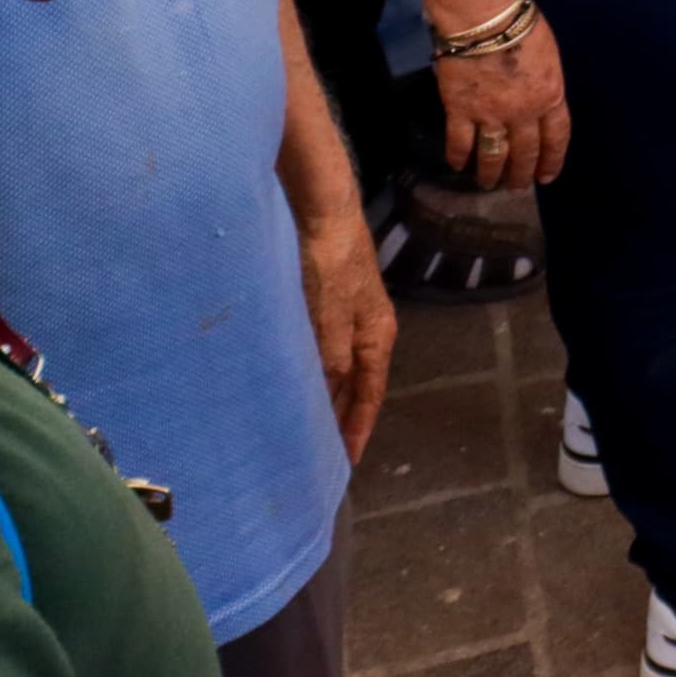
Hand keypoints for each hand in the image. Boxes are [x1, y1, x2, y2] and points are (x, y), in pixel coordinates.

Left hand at [296, 199, 396, 461]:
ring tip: (309, 426)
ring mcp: (351, 316)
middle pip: (359, 385)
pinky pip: (326, 352)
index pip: (371, 394)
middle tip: (324, 453)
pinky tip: (298, 380)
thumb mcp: (329, 319)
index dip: (359, 428)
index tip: (347, 461)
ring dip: (328, 396)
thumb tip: (329, 394)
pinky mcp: (332, 304)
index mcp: (377, 337)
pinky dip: (316, 373)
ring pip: (341, 369)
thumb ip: (331, 360)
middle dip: (344, 417)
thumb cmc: (330, 268)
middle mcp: (369, 330)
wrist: (325, 215)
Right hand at [434, 15, 568, 187]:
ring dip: (491, 173)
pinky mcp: (460, 111)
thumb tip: (539, 97)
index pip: (556, 137)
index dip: (552, 159)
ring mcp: (491, 115)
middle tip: (517, 187)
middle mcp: (523, 114)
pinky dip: (458, 156)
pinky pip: (460, 141)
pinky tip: (458, 165)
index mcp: (550, 97)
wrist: (486, 21)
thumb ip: (545, 84)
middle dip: (522, 173)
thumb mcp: (549, 57)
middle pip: (525, 151)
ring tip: (489, 184)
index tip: (547, 177)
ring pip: (493, 154)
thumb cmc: (523, 27)